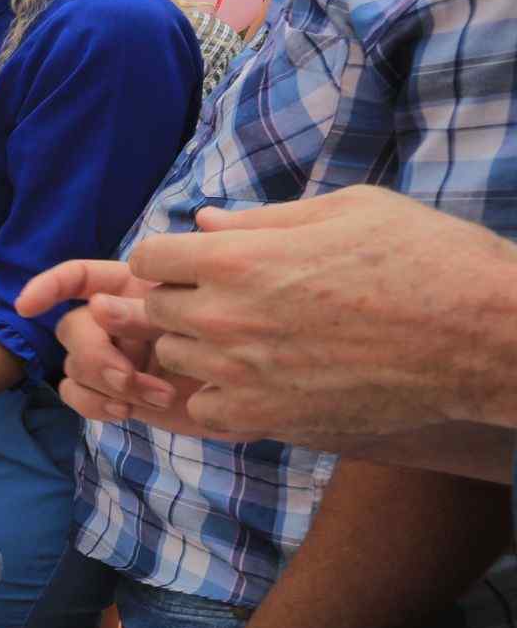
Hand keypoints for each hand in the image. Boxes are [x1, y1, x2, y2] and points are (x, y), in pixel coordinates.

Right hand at [16, 259, 236, 437]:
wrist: (263, 389)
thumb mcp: (221, 302)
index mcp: (135, 289)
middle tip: (129, 377)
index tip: (27, 306)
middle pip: (73, 326)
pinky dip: (91, 403)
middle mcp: (116, 320)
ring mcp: (111, 358)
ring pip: (71, 364)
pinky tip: (124, 411)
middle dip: (95, 353)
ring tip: (155, 395)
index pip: (80, 276)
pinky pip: (74, 393)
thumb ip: (174, 289)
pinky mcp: (111, 394)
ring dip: (105, 382)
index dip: (48, 285)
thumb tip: (117, 289)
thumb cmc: (249, 336)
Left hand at [128, 188, 516, 438]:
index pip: (149, 257)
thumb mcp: (345, 211)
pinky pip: (205, 409)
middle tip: (232, 300)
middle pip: (157, 308)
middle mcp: (224, 316)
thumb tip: (203, 222)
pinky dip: (221, 396)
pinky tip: (260, 380)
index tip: (197, 263)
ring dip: (199, 347)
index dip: (170, 258)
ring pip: (175, 359)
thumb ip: (263, 220)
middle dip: (183, 299)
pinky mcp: (264, 416)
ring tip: (254, 339)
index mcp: (237, 259)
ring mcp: (239, 372)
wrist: (478, 334)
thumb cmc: (422, 257)